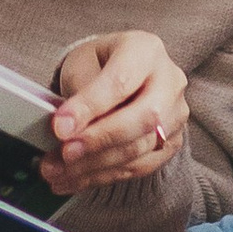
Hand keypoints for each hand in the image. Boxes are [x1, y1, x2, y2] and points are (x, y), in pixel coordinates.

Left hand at [44, 33, 189, 190]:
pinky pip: (138, 167)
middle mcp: (170, 82)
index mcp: (146, 51)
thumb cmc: (99, 64)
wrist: (122, 75)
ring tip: (56, 172)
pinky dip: (101, 177)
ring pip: (140, 148)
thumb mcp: (83, 63)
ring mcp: (175, 115)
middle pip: (143, 118)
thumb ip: (79, 92)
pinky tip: (72, 180)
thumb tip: (66, 129)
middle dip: (99, 140)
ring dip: (94, 166)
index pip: (121, 81)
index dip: (89, 107)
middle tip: (64, 154)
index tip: (59, 127)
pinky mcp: (171, 144)